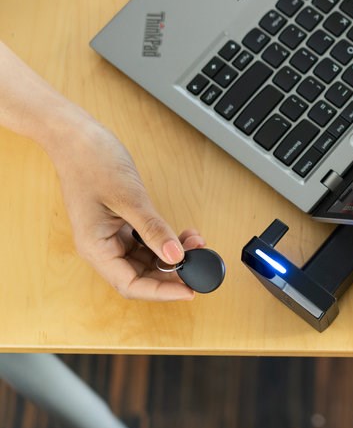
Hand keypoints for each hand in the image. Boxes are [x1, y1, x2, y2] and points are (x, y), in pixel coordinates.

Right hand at [47, 116, 201, 300]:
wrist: (75, 135)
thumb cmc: (92, 163)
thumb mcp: (129, 198)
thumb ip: (153, 230)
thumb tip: (175, 257)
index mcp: (95, 247)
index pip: (130, 285)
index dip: (161, 292)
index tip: (190, 290)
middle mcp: (101, 247)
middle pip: (140, 276)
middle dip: (173, 273)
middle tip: (202, 264)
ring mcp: (110, 236)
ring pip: (146, 260)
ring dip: (172, 257)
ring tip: (197, 243)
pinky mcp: (120, 224)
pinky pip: (145, 243)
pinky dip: (166, 241)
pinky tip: (185, 234)